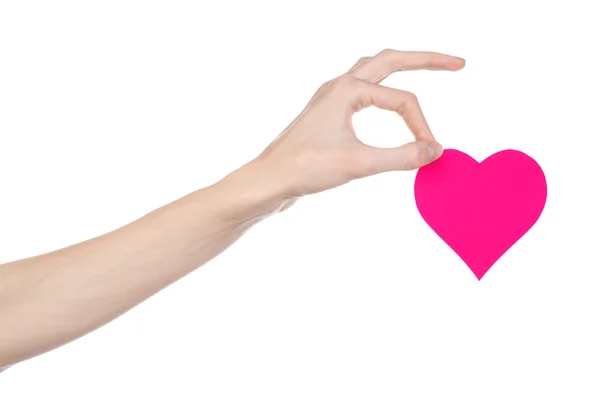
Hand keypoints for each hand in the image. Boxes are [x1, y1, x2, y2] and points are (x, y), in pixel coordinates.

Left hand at [225, 49, 464, 215]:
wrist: (269, 180)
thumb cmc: (305, 168)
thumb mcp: (358, 164)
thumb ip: (401, 157)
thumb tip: (436, 151)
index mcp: (347, 89)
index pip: (402, 102)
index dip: (422, 127)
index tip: (431, 153)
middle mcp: (339, 86)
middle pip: (390, 60)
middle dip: (425, 60)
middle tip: (457, 63)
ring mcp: (331, 97)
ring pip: (373, 69)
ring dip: (401, 67)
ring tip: (425, 66)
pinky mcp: (327, 113)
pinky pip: (362, 89)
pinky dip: (382, 89)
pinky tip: (385, 100)